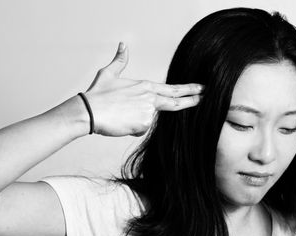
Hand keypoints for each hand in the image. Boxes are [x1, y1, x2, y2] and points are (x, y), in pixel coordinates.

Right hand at [83, 42, 204, 136]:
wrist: (90, 111)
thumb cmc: (97, 94)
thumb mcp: (109, 73)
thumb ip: (120, 60)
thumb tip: (123, 45)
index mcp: (145, 86)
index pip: (171, 89)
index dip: (187, 89)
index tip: (200, 88)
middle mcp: (150, 98)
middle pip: (175, 102)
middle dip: (192, 100)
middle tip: (205, 97)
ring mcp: (148, 112)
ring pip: (147, 121)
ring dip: (136, 121)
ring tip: (120, 115)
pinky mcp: (143, 125)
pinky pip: (140, 130)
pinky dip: (131, 129)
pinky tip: (120, 123)